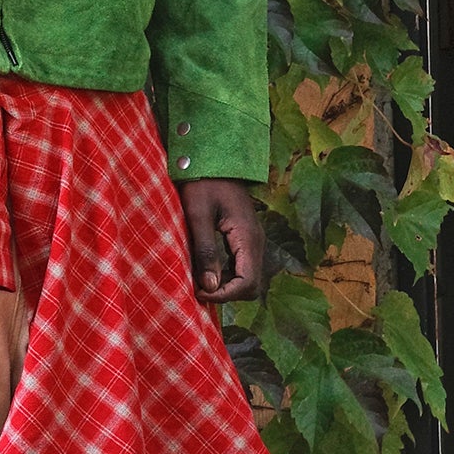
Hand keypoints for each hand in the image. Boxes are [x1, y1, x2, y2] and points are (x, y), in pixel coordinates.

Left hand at [178, 177, 263, 303]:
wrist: (213, 158)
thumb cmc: (202, 183)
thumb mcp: (198, 215)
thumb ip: (206, 250)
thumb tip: (210, 287)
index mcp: (247, 236)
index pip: (248, 282)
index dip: (225, 295)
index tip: (199, 293)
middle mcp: (256, 241)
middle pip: (253, 285)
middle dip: (228, 294)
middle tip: (200, 290)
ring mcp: (253, 240)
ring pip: (249, 278)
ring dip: (228, 286)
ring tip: (201, 281)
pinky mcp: (246, 238)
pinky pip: (244, 266)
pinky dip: (229, 276)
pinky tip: (208, 270)